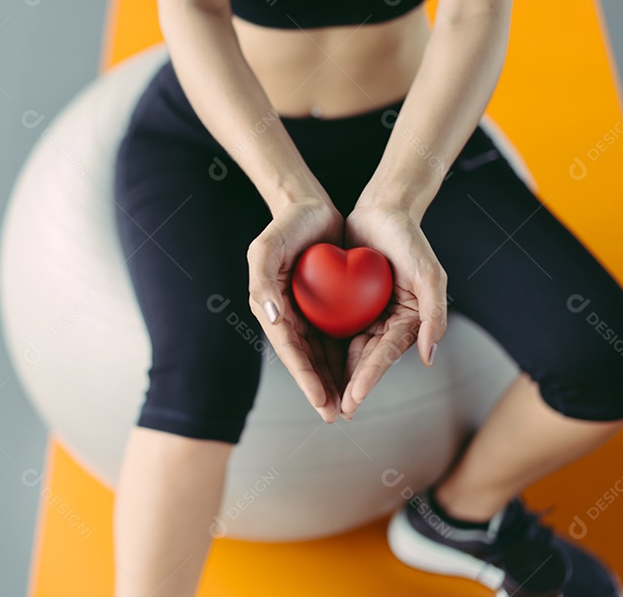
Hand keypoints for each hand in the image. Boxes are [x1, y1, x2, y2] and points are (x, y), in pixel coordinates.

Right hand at [247, 197, 348, 422]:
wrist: (310, 206)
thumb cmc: (286, 225)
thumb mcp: (266, 247)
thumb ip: (262, 280)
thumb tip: (272, 317)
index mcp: (270, 308)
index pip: (290, 350)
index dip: (304, 378)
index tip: (320, 401)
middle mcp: (287, 315)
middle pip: (306, 360)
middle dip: (319, 389)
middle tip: (335, 416)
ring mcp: (307, 312)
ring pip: (322, 354)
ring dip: (333, 381)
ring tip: (347, 407)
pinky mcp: (326, 306)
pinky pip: (336, 336)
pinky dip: (345, 356)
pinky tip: (359, 374)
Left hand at [338, 202, 447, 419]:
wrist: (382, 210)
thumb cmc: (408, 238)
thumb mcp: (429, 273)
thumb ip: (434, 314)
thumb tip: (429, 356)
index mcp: (410, 321)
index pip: (386, 354)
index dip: (369, 378)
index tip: (354, 397)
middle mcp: (389, 322)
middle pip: (367, 360)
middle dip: (351, 387)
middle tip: (334, 412)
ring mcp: (368, 314)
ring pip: (349, 351)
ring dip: (336, 376)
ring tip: (322, 400)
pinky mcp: (349, 304)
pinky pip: (335, 330)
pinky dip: (324, 348)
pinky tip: (309, 364)